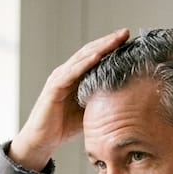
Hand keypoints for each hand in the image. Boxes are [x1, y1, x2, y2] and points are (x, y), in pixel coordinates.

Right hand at [9, 28, 129, 171]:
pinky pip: (70, 72)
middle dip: (108, 41)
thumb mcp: (91, 111)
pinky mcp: (54, 87)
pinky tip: (97, 56)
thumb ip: (104, 100)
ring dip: (99, 47)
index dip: (111, 47)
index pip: (95, 57)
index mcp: (76, 77)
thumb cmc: (64, 127)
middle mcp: (67, 73)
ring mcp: (59, 78)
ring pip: (81, 58)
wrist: (43, 141)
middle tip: (125, 32)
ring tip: (115, 39)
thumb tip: (128, 99)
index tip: (129, 40)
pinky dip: (84, 63)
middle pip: (90, 51)